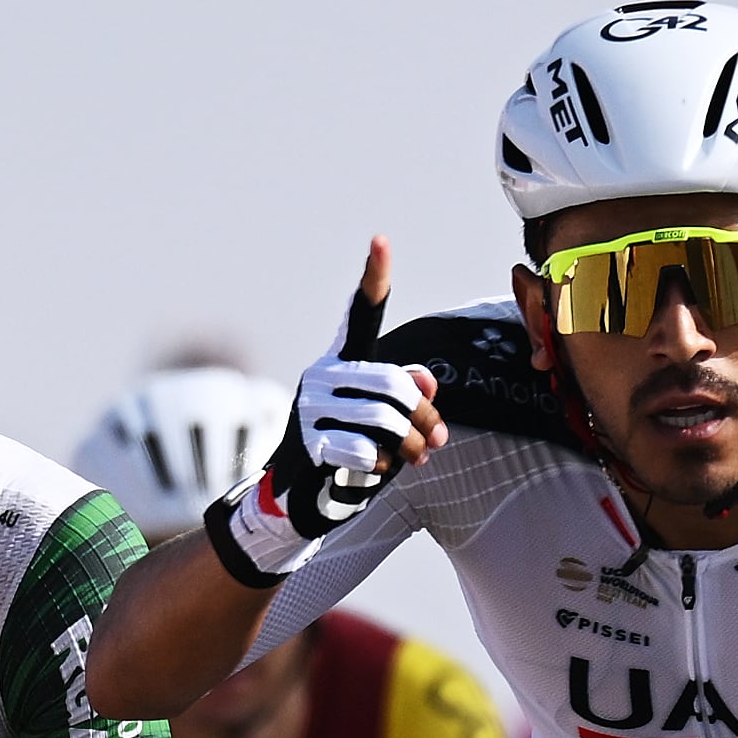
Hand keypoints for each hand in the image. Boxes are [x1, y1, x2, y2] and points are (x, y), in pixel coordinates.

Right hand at [206, 237, 444, 585]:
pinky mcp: (306, 442)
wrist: (301, 497)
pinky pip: (363, 449)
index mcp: (343, 362)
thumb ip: (411, 396)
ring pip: (383, 419)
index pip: (361, 315)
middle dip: (424, 417)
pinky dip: (381, 466)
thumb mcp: (387, 423)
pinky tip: (376, 470)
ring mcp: (310, 407)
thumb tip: (427, 382)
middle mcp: (323, 375)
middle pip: (392, 384)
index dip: (373, 278)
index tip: (381, 240)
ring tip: (415, 458)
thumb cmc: (350, 451)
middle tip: (436, 442)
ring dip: (410, 445)